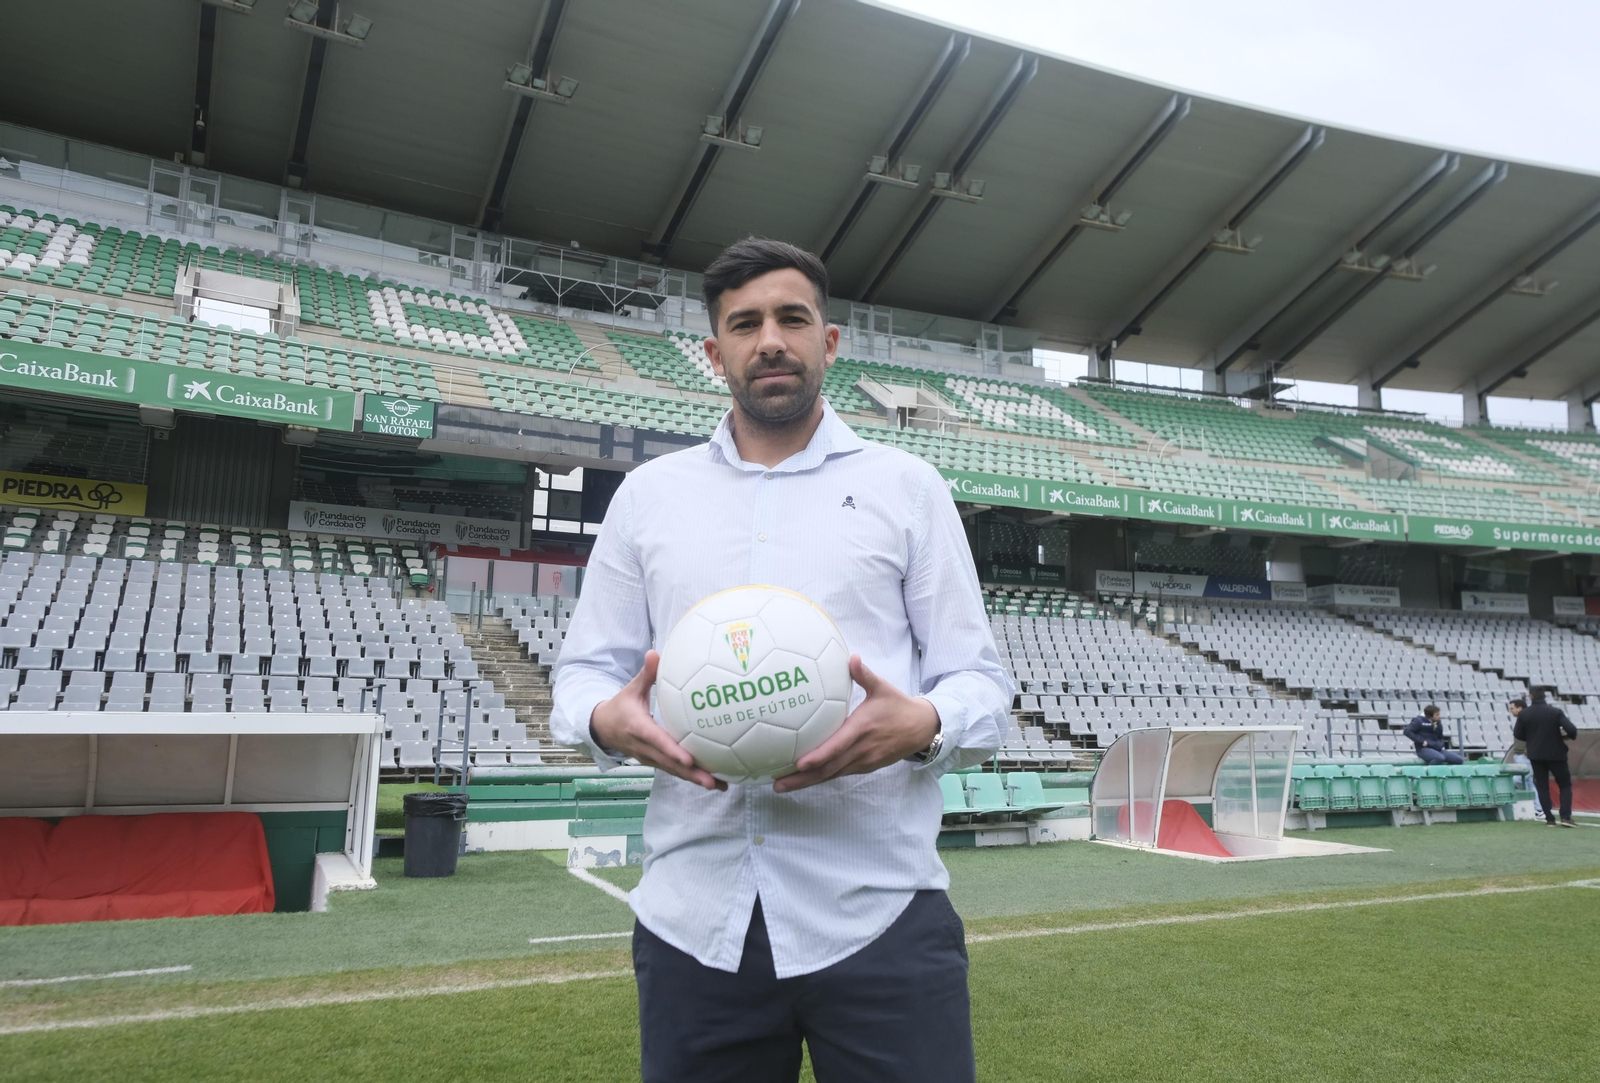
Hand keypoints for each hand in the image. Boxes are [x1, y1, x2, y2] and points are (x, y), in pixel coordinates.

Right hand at [589, 650, 726, 791]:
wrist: (603, 728)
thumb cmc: (621, 706)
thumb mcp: (631, 689)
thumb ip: (646, 674)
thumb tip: (655, 653)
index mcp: (639, 728)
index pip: (657, 741)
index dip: (672, 751)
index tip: (689, 759)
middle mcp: (644, 748)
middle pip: (669, 764)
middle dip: (691, 774)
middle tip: (713, 781)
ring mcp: (649, 758)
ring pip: (673, 771)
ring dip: (695, 780)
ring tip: (720, 786)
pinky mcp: (654, 762)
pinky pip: (674, 771)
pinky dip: (691, 777)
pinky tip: (713, 781)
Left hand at [772, 655, 939, 793]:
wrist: (922, 729)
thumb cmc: (898, 706)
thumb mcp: (883, 688)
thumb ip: (864, 675)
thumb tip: (852, 658)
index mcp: (862, 728)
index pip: (837, 746)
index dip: (818, 756)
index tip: (799, 763)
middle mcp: (861, 749)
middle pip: (829, 768)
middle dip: (803, 778)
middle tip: (777, 784)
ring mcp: (864, 761)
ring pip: (832, 774)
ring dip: (808, 782)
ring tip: (782, 786)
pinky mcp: (865, 767)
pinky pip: (839, 774)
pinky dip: (821, 778)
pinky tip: (803, 780)